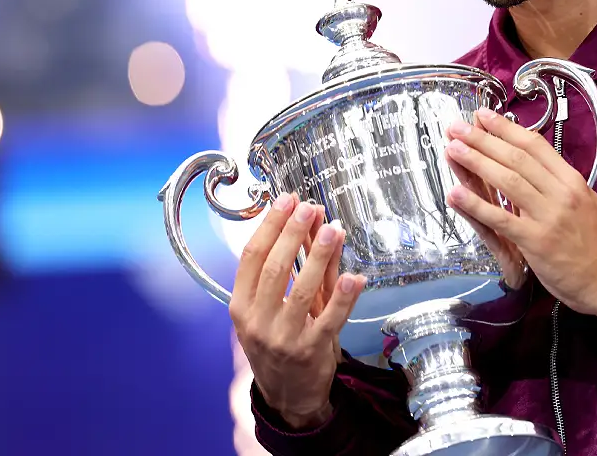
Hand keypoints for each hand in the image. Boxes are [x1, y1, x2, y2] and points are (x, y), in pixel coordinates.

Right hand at [230, 193, 365, 428]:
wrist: (288, 396)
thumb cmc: (281, 341)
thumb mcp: (276, 306)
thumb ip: (296, 266)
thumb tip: (313, 223)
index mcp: (241, 306)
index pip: (251, 258)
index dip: (269, 226)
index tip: (286, 200)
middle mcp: (257, 321)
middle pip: (274, 268)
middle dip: (293, 233)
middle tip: (309, 207)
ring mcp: (283, 338)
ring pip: (301, 290)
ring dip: (319, 256)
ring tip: (334, 229)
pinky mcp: (311, 351)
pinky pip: (330, 319)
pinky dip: (344, 297)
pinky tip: (354, 276)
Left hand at [444, 108, 596, 318]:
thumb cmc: (592, 241)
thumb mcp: (585, 201)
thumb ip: (559, 183)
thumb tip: (534, 163)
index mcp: (571, 180)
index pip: (535, 146)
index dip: (506, 129)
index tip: (483, 116)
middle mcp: (560, 192)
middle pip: (517, 158)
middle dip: (484, 140)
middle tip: (457, 127)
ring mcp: (548, 216)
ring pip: (508, 181)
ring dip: (476, 162)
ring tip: (453, 149)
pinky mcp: (535, 241)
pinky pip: (501, 219)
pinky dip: (476, 205)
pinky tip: (456, 193)